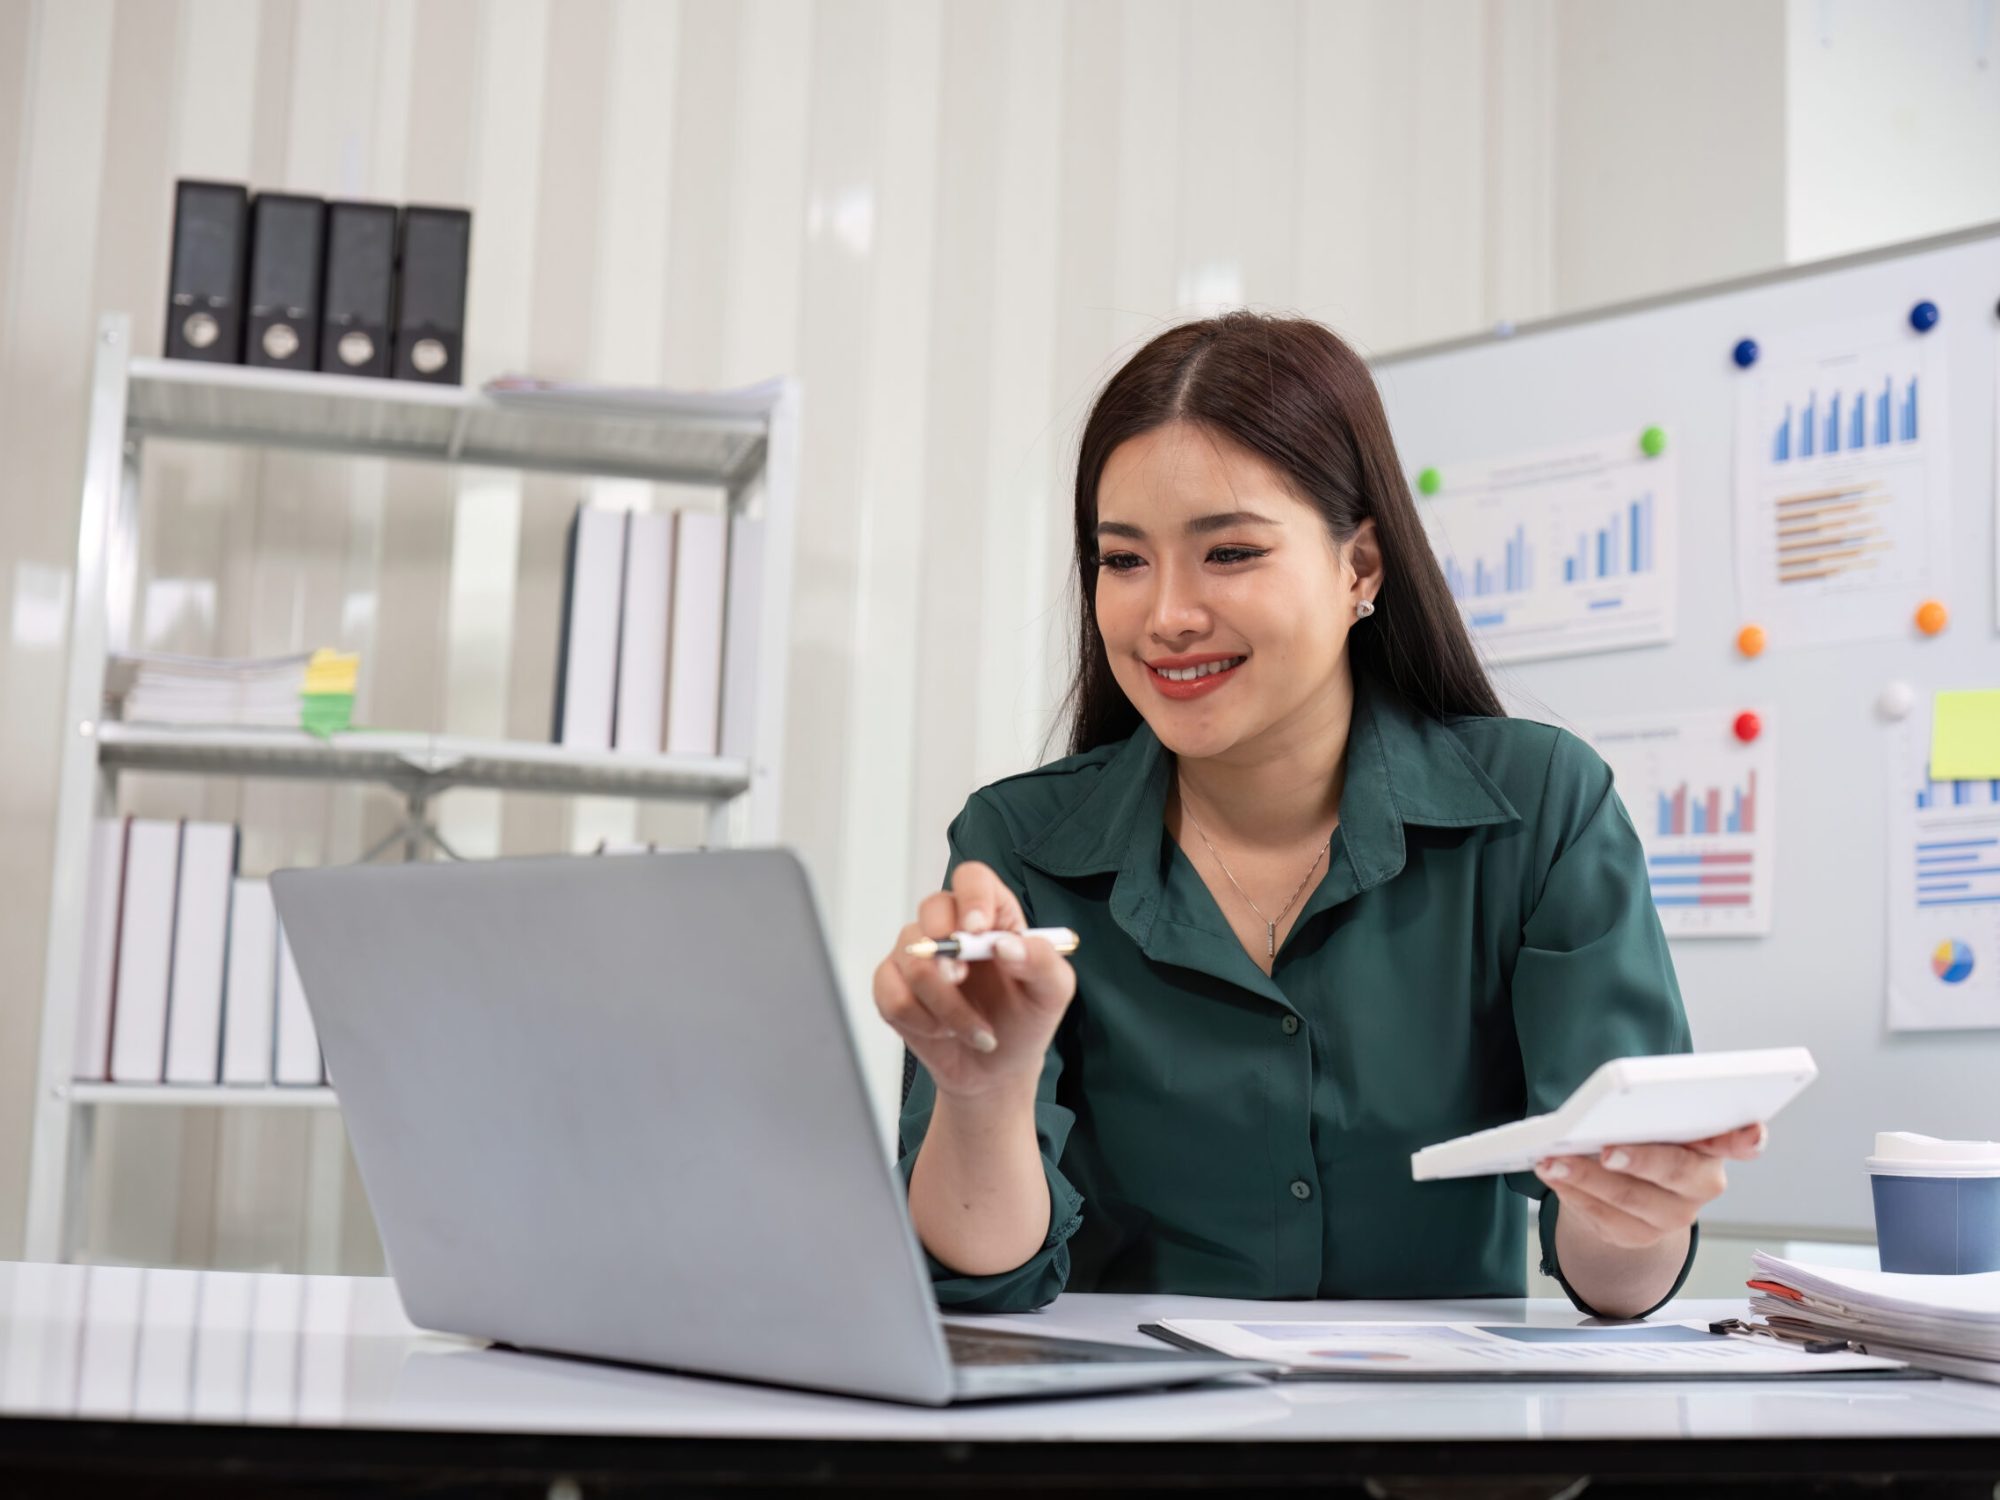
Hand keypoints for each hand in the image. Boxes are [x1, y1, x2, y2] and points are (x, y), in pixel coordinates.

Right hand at [871, 860, 1075, 1101]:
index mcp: (992, 915)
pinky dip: (922, 1021)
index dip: (971, 897)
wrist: (995, 1069)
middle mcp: (950, 926)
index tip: (977, 929)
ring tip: (972, 1028)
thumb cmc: (1024, 1021)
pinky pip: (892, 995)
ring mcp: (917, 954)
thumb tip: (1007, 945)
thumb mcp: (1052, 993)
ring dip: (945, 1005)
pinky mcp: (892, 985)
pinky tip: (943, 1030)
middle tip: (962, 980)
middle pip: (931, 909)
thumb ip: (1041, 962)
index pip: (972, 879)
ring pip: (913, 961)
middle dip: (946, 951)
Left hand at [1534, 1122, 1766, 1249]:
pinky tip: (1553, 1175)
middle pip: (1676, 1171)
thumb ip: (1653, 1110)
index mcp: (1715, 1144)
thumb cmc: (1647, 1136)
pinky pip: (1604, 1219)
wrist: (1633, 1183)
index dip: (1747, 1138)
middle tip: (1607, 1150)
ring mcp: (1673, 1216)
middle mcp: (1702, 1184)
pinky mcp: (1639, 1236)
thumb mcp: (1655, 1118)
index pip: (1744, 1141)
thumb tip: (1617, 1103)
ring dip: (1586, 1177)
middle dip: (1640, 1160)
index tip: (1748, 1132)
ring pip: (1630, 1199)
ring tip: (1553, 1159)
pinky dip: (1573, 1194)